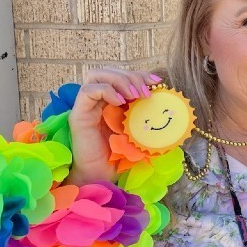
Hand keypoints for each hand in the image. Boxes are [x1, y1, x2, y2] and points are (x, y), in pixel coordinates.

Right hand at [66, 68, 161, 184]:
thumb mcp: (139, 130)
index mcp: (111, 100)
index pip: (122, 75)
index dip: (139, 74)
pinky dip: (106, 91)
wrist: (102, 176)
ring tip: (134, 96)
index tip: (157, 81)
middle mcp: (97, 100)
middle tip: (145, 92)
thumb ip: (147, 113)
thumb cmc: (121, 156)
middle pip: (109, 71)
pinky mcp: (78, 115)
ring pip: (96, 75)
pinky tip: (121, 103)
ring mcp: (86, 106)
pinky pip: (87, 91)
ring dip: (119, 81)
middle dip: (131, 76)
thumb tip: (168, 100)